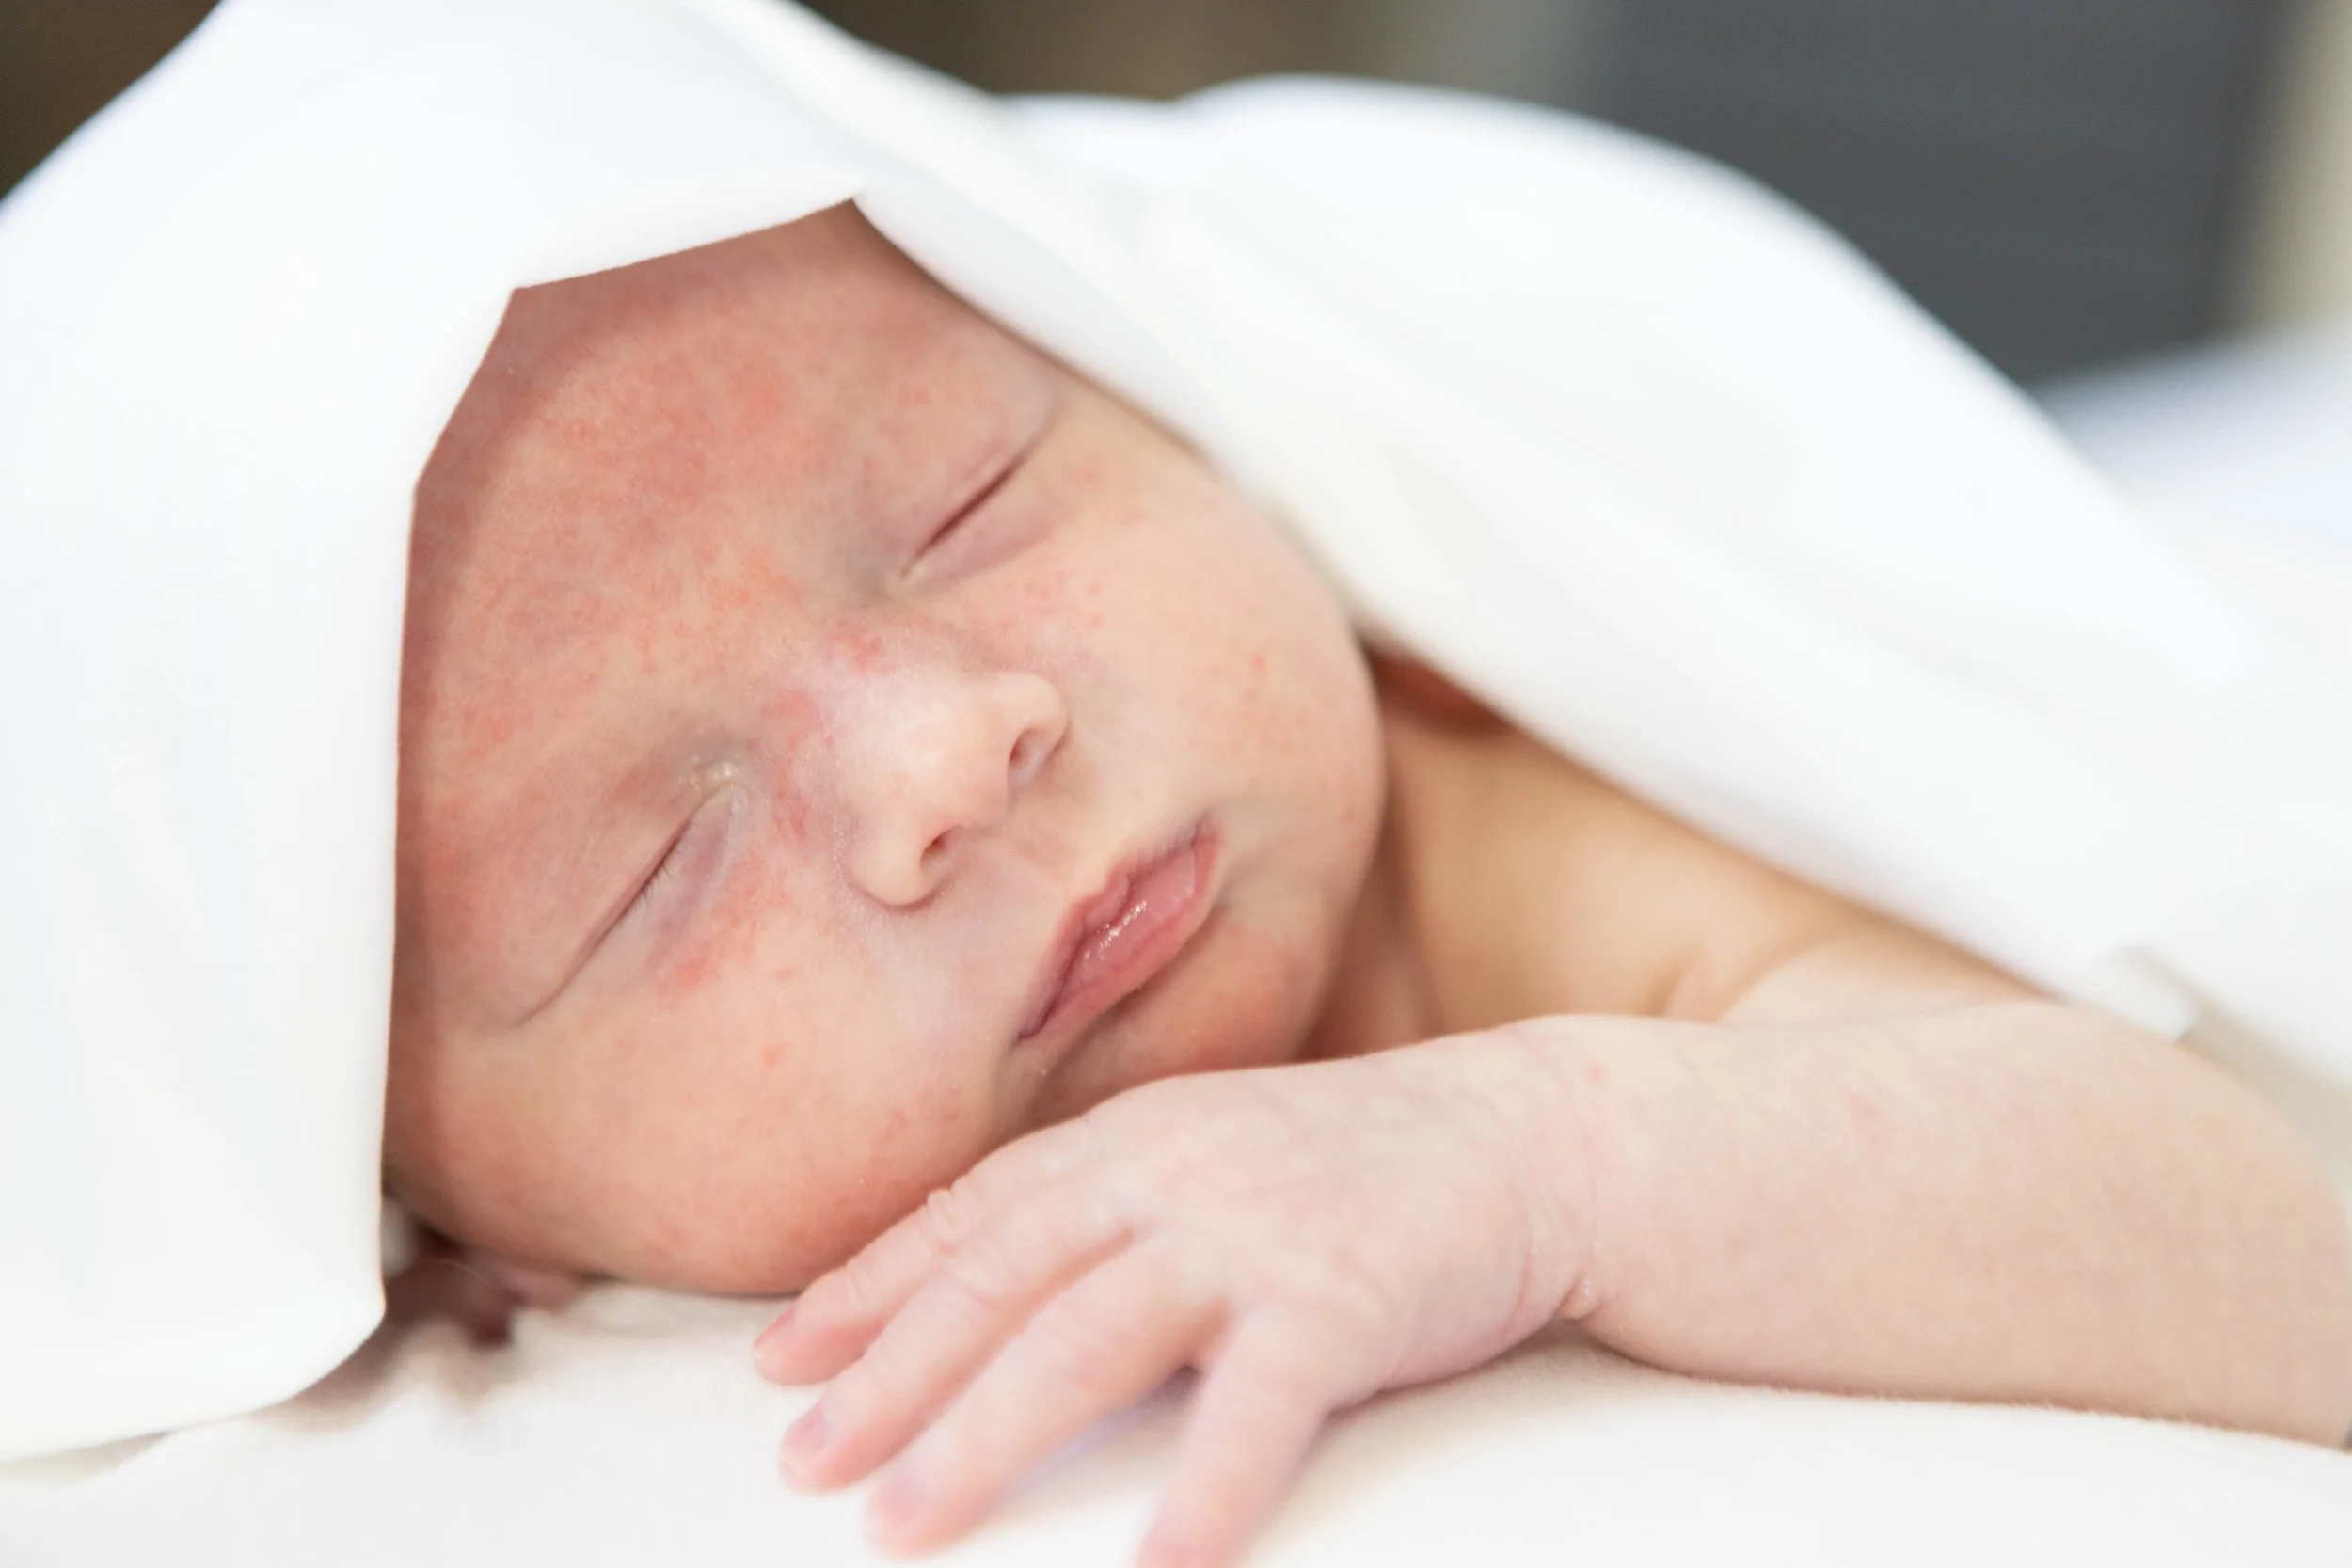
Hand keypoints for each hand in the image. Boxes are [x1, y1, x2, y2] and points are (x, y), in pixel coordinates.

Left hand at [751, 1031, 1594, 1566]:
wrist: (1532, 1134)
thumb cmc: (1365, 1167)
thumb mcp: (1217, 1157)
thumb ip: (1117, 1210)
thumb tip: (1006, 1290)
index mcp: (1134, 1138)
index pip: (973, 1215)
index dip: (869, 1287)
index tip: (781, 1362)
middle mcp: (1172, 1171)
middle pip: (1001, 1279)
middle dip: (891, 1374)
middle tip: (802, 1463)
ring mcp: (1254, 1231)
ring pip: (1088, 1337)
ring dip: (987, 1434)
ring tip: (907, 1523)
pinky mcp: (1342, 1298)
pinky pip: (1257, 1407)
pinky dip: (1202, 1485)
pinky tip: (1158, 1567)